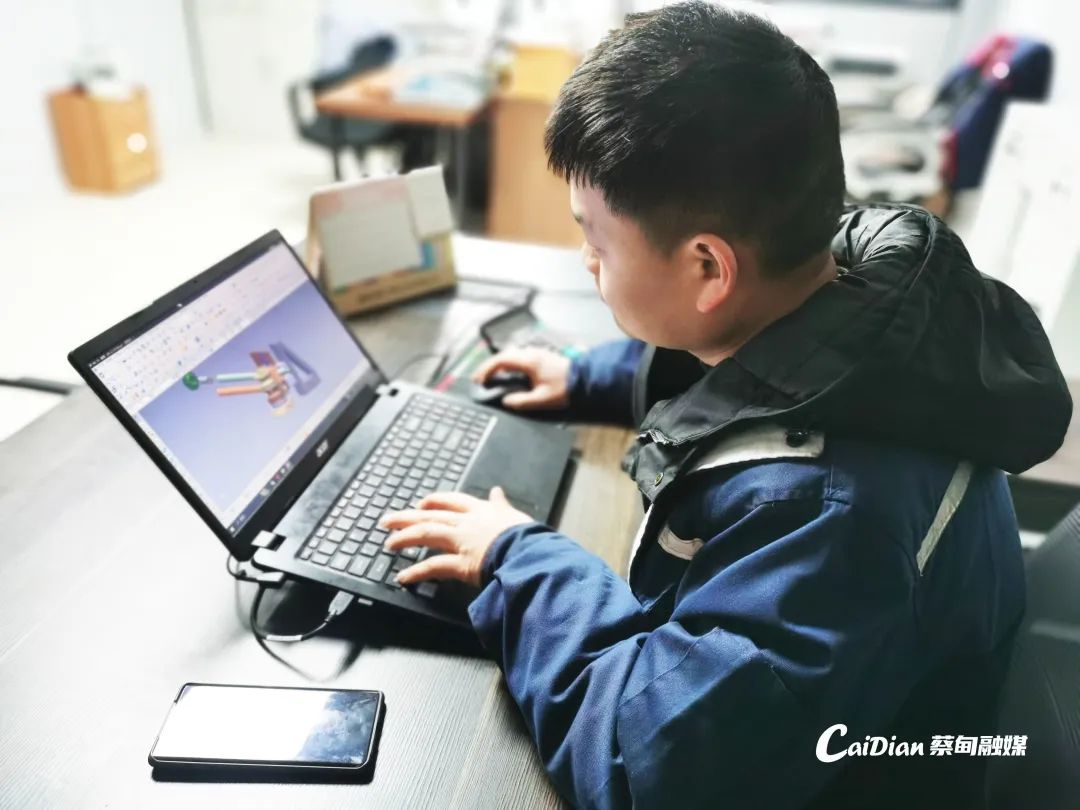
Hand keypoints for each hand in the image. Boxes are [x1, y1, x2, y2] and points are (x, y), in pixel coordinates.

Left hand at [380, 487, 533, 586]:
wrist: (531, 551)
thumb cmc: (526, 536)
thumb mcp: (514, 514)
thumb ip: (501, 504)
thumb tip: (497, 491)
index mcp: (480, 510)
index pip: (451, 500)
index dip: (432, 501)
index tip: (420, 503)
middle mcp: (466, 523)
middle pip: (430, 515)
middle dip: (406, 517)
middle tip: (386, 520)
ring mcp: (462, 542)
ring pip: (427, 534)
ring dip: (405, 538)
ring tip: (388, 544)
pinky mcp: (462, 563)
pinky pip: (434, 567)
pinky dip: (417, 572)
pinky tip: (404, 577)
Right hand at [472, 347, 570, 410]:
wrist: (585, 379)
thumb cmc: (564, 388)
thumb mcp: (542, 399)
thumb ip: (521, 401)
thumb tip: (506, 401)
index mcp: (528, 361)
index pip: (501, 361)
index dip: (486, 369)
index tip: (479, 379)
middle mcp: (531, 353)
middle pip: (503, 354)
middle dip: (489, 366)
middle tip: (480, 377)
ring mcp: (536, 352)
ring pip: (511, 353)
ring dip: (498, 363)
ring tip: (491, 375)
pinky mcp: (541, 356)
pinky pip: (519, 355)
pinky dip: (508, 362)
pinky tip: (508, 372)